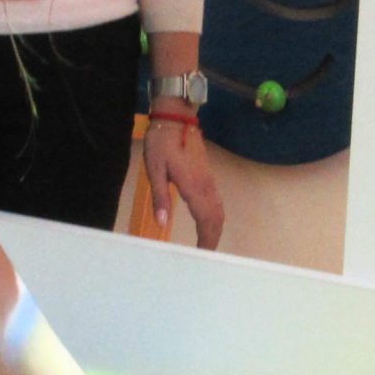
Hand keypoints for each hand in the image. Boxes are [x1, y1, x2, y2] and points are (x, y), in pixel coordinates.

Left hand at [144, 118, 225, 248]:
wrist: (175, 118)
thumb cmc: (161, 143)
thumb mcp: (154, 170)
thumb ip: (160, 197)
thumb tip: (162, 223)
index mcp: (193, 186)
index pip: (205, 220)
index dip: (205, 240)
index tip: (201, 256)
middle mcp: (206, 186)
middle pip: (216, 218)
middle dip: (213, 239)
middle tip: (204, 257)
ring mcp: (209, 181)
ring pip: (219, 211)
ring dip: (215, 230)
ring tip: (206, 245)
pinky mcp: (207, 177)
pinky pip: (216, 202)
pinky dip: (215, 218)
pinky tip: (207, 224)